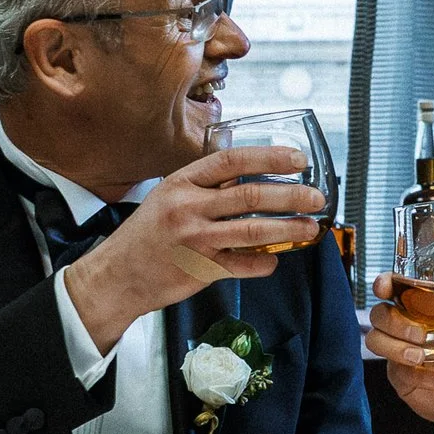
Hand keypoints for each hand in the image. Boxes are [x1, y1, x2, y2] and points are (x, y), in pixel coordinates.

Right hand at [62, 145, 323, 350]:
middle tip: (316, 197)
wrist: (116, 275)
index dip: (269, 157)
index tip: (297, 159)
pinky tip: (276, 260)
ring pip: (252, 231)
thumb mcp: (168, 196)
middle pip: (249, 196)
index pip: (232, 161)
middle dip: (290, 196)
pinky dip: (264, 263)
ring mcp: (194, 240)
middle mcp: (188, 208)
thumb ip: (206, 186)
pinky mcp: (200, 269)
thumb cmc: (147, 234)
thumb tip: (252, 173)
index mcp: (182, 183)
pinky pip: (242, 265)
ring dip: (288, 229)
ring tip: (311, 227)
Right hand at [367, 276, 433, 433]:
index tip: (385, 288)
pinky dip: (421, 376)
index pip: (398, 288)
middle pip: (380, 313)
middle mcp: (411, 326)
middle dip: (393, 321)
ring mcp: (402, 352)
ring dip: (396, 348)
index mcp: (430, 308)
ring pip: (376, 340)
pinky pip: (397, 372)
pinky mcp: (402, 377)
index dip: (385, 284)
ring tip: (421, 358)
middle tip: (420, 335)